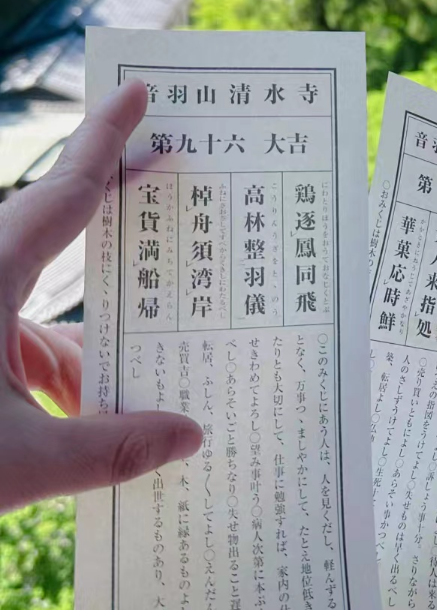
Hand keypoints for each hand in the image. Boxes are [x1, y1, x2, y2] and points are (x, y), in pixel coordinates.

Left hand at [0, 80, 201, 512]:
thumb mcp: (19, 460)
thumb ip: (111, 448)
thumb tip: (191, 436)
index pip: (62, 197)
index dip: (105, 144)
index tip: (134, 95)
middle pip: (63, 254)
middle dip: (122, 270)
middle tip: (178, 248)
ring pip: (44, 320)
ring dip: (92, 355)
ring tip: (150, 393)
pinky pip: (21, 352)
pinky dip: (59, 380)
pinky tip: (91, 419)